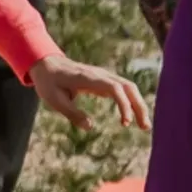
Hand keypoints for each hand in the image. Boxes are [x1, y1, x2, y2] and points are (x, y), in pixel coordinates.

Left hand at [29, 53, 148, 132]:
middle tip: (144, 127)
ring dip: (138, 105)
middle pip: (128, 87)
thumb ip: (72, 113)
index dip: (124, 104)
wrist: (46, 65)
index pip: (115, 88)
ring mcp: (104, 76)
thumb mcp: (54, 99)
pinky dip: (131, 103)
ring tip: (143, 126)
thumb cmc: (49, 82)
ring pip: (129, 88)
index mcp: (88, 78)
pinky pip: (123, 90)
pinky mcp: (104, 81)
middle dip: (139, 106)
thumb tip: (90, 127)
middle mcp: (100, 74)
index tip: (125, 123)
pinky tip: (131, 117)